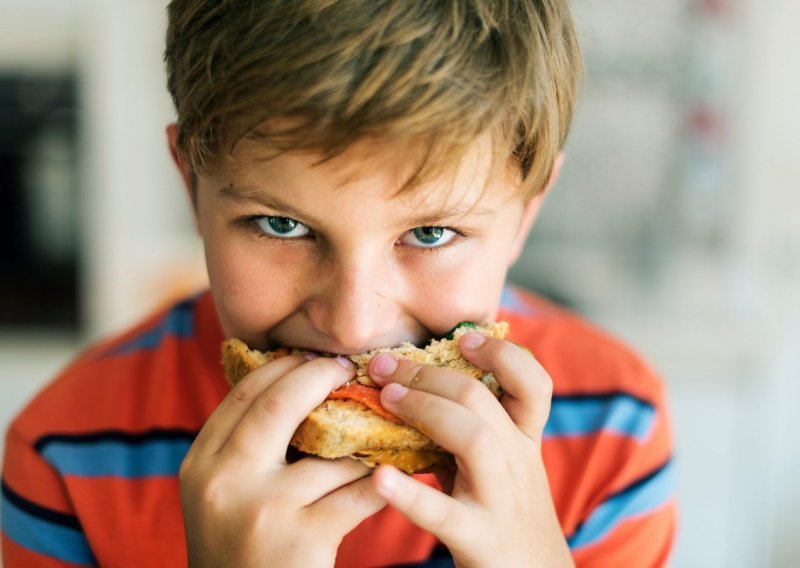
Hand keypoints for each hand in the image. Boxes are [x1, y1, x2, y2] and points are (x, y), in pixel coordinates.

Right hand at [180, 354, 385, 566]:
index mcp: (199, 465)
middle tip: (347, 370)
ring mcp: (260, 509)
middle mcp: (221, 482)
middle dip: (319, 377)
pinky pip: (356, 491)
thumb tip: (298, 386)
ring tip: (383, 425)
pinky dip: (381, 480)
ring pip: (329, 450)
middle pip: (278, 404)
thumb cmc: (239, 554)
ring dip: (363, 438)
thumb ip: (246, 449)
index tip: (311, 357)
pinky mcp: (300, 538)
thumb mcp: (222, 498)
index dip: (281, 367)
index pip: (241, 394)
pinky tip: (395, 473)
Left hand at [368, 334, 573, 567]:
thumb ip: (468, 430)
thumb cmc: (504, 514)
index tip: (464, 338)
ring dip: (424, 409)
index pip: (534, 384)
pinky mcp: (478, 538)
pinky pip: (442, 512)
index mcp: (524, 441)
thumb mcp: (500, 466)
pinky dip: (409, 493)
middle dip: (428, 373)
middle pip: (481, 400)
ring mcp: (499, 499)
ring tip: (385, 398)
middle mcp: (518, 462)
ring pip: (473, 439)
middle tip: (382, 364)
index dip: (502, 354)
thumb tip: (413, 386)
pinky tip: (378, 477)